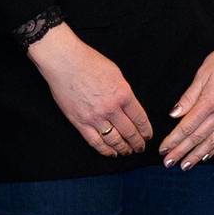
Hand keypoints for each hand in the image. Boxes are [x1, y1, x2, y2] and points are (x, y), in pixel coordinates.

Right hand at [26, 25, 152, 156]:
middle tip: (141, 148)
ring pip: (113, 140)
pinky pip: (94, 141)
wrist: (64, 62)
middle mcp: (111, 108)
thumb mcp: (117, 75)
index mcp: (124, 95)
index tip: (148, 136)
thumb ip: (125, 92)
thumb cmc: (90, 63)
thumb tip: (130, 107)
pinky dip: (104, 150)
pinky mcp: (79, 122)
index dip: (146, 131)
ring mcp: (94, 117)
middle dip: (137, 142)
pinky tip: (111, 153)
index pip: (140, 119)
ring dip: (123, 148)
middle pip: (129, 132)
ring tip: (128, 152)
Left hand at [162, 44, 213, 167]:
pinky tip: (207, 154)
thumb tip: (175, 113)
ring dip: (198, 155)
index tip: (164, 149)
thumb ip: (189, 96)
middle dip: (182, 151)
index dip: (174, 140)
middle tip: (169, 162)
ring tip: (186, 165)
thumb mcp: (203, 73)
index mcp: (210, 100)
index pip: (187, 126)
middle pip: (198, 137)